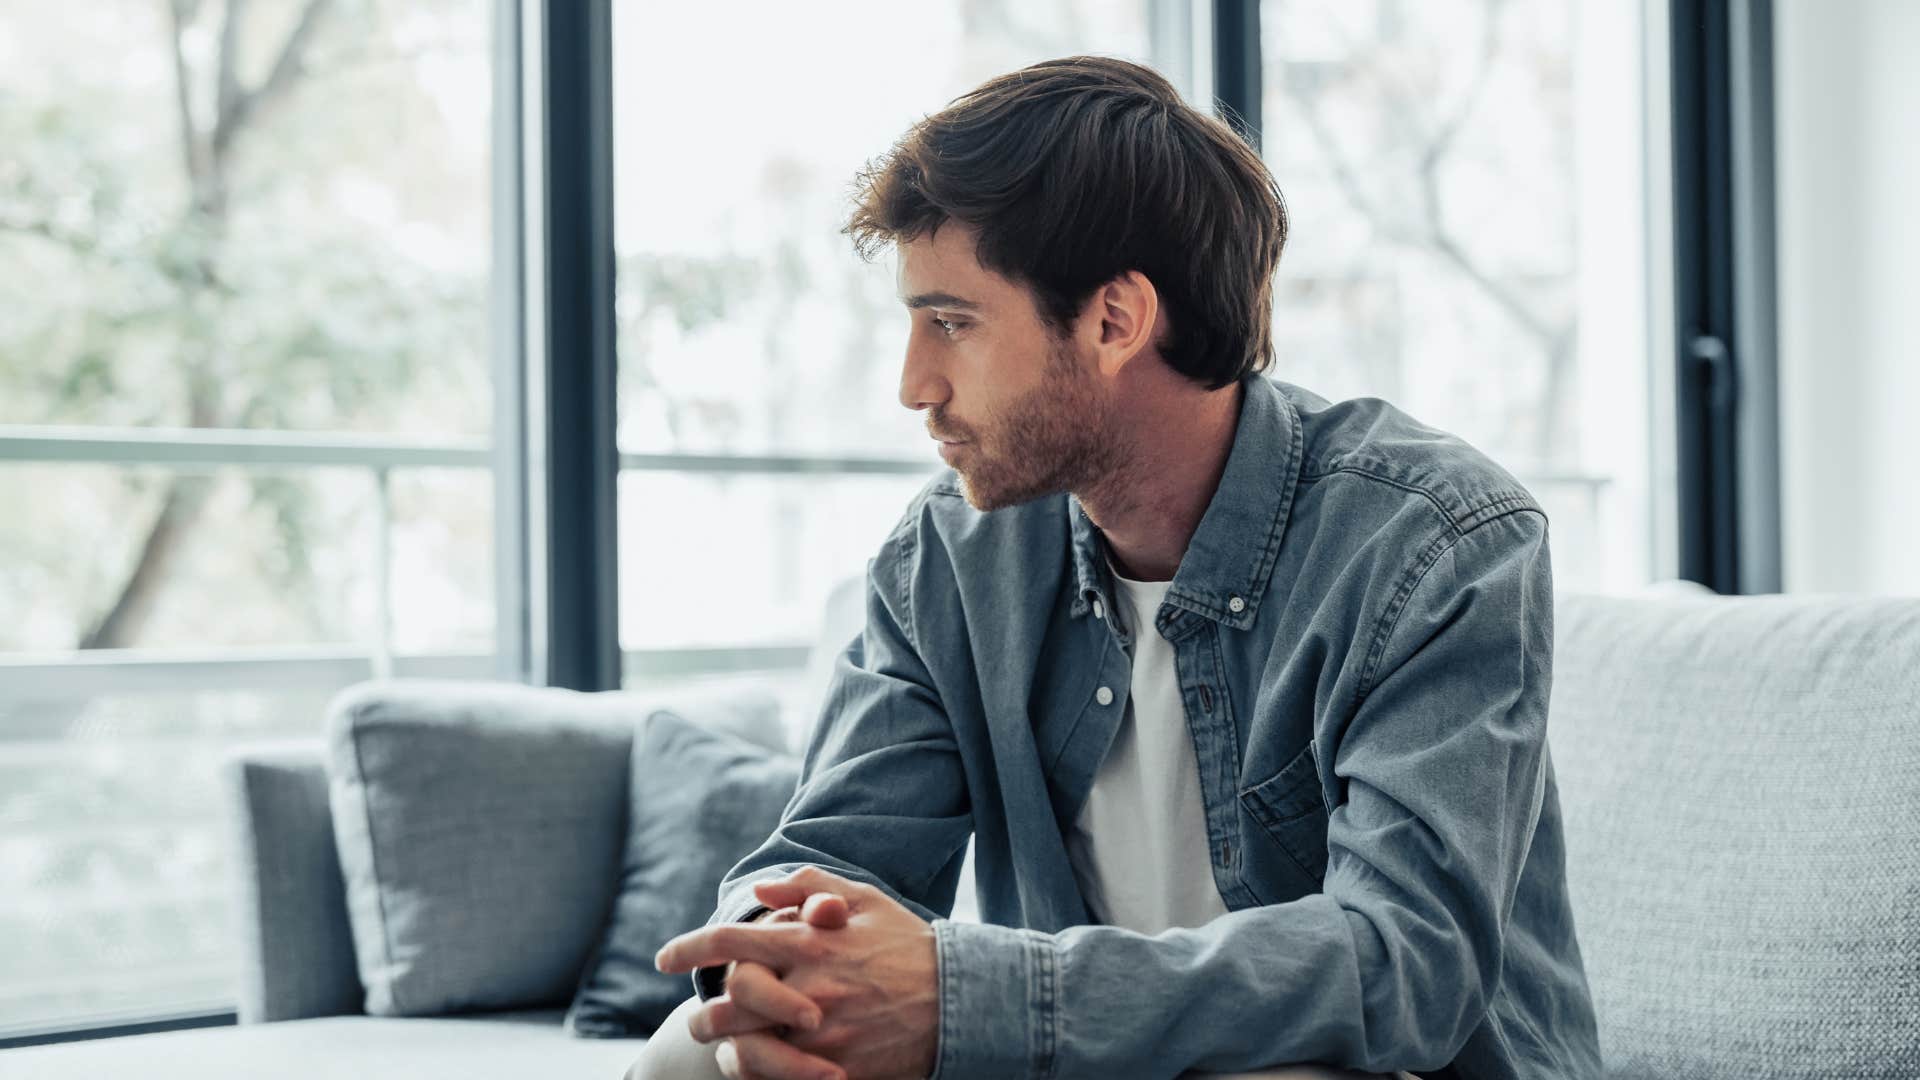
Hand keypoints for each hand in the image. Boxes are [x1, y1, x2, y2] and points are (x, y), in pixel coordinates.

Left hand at [657, 867, 940, 1079]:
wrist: (960, 1000)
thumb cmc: (907, 945)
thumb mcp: (865, 900)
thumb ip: (810, 887)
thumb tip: (761, 889)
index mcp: (810, 941)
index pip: (729, 941)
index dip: (687, 948)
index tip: (663, 958)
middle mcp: (808, 988)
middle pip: (725, 1005)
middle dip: (702, 1013)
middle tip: (698, 1016)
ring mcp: (821, 1035)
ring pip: (745, 1050)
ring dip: (726, 1050)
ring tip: (725, 1048)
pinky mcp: (835, 1071)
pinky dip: (761, 1076)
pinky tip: (759, 1068)